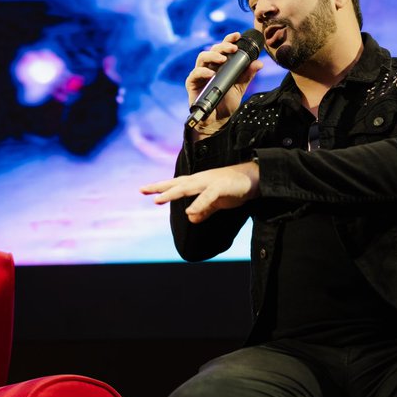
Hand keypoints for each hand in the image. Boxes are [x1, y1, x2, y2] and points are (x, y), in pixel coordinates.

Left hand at [139, 161, 259, 222]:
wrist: (254, 179)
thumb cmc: (233, 187)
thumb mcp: (216, 202)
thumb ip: (203, 209)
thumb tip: (191, 218)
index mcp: (198, 182)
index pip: (176, 184)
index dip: (160, 186)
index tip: (143, 189)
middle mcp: (201, 179)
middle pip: (177, 183)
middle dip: (159, 187)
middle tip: (143, 190)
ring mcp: (210, 182)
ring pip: (187, 187)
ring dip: (172, 193)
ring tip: (158, 200)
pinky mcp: (221, 187)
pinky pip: (207, 196)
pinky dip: (198, 204)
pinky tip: (189, 212)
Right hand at [185, 31, 264, 127]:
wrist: (218, 120)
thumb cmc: (227, 102)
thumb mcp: (240, 87)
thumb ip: (247, 75)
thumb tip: (259, 63)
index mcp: (220, 65)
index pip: (223, 48)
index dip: (228, 40)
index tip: (237, 35)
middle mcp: (209, 67)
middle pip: (212, 50)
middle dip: (222, 46)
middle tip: (233, 48)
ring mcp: (200, 75)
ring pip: (202, 57)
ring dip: (213, 56)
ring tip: (223, 59)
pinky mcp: (192, 84)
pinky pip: (194, 74)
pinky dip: (203, 72)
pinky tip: (212, 74)